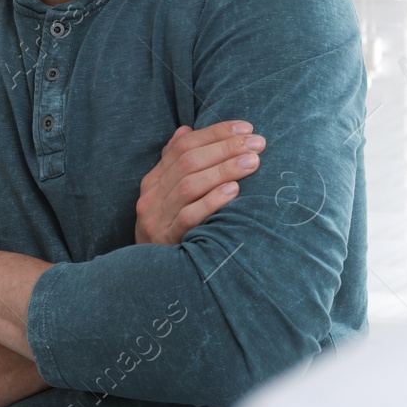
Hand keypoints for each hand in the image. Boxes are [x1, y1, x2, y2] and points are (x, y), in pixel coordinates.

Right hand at [135, 121, 264, 244]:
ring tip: (252, 162)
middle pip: (188, 161)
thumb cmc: (168, 229)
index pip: (183, 146)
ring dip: (224, 170)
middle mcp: (152, 195)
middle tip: (257, 143)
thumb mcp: (166, 195)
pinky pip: (189, 216)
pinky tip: (233, 191)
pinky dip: (212, 201)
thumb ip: (175, 164)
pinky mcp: (167, 239)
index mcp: (154, 180)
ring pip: (189, 185)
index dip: (215, 133)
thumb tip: (186, 130)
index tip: (246, 128)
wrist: (148, 278)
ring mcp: (157, 218)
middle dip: (226, 148)